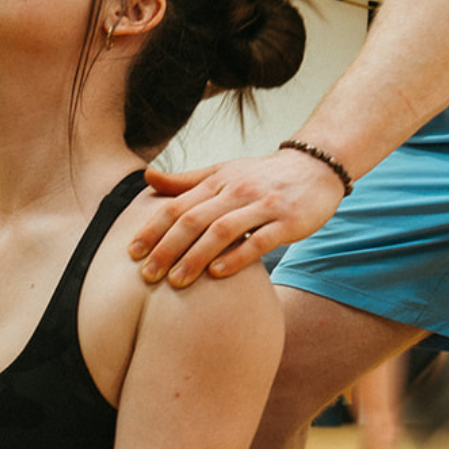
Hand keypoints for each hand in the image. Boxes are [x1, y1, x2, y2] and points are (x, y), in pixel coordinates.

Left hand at [129, 149, 344, 287]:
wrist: (316, 167)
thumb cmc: (261, 176)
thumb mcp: (223, 172)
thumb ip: (186, 180)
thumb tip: (147, 177)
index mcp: (217, 181)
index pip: (177, 206)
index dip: (152, 229)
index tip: (131, 252)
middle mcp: (237, 191)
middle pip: (194, 220)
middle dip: (167, 248)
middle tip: (147, 275)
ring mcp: (263, 205)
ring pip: (222, 231)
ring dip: (196, 256)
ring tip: (176, 280)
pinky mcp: (288, 221)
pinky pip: (259, 241)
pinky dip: (236, 257)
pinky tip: (217, 274)